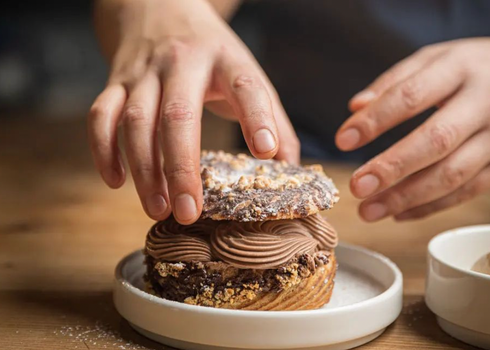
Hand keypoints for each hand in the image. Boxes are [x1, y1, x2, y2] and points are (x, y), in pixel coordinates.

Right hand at [88, 0, 299, 223]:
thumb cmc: (212, 54)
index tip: (265, 151)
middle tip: (190, 211)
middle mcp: (182, 63)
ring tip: (159, 209)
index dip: (256, 117)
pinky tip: (116, 182)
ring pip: (136, 122)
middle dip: (182, 168)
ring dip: (144, 170)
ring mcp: (144, 72)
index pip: (245, 87)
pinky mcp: (116, 81)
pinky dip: (104, 151)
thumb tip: (290, 167)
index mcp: (226, 61)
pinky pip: (102, 116)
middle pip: (178, 116)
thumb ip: (273, 119)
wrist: (159, 8)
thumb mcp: (247, 73)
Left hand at [335, 38, 489, 220]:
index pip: (411, 96)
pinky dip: (430, 207)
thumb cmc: (477, 68)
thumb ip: (395, 81)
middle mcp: (487, 103)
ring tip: (369, 210)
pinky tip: (399, 213)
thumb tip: (355, 109)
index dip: (375, 120)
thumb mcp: (439, 57)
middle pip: (435, 141)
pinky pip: (467, 192)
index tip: (343, 140)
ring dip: (406, 198)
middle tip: (356, 186)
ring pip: (452, 175)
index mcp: (462, 68)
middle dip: (391, 168)